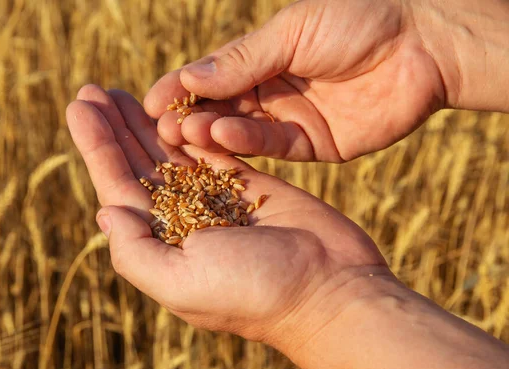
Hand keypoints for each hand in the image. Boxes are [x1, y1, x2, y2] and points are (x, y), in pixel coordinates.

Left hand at [66, 84, 387, 347]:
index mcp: (162, 245)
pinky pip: (214, 149)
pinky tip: (171, 106)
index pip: (118, 187)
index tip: (80, 106)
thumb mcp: (179, 281)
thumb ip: (133, 251)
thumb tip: (105, 211)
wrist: (330, 290)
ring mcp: (217, 201)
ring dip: (147, 123)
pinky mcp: (250, 185)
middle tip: (92, 90)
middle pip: (139, 165)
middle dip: (115, 128)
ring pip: (173, 154)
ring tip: (122, 92)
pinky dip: (192, 128)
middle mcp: (184, 222)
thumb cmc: (255, 292)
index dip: (97, 146)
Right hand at [143, 0, 446, 161]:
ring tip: (185, 132)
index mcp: (261, 59)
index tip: (147, 102)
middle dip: (188, 117)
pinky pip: (272, 147)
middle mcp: (269, 92)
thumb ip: (243, 59)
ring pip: (240, 131)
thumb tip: (189, 79)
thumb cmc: (358, 20)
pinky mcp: (311, 145)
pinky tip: (222, 135)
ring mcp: (289, 121)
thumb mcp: (292, 31)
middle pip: (219, 108)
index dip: (179, 89)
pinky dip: (246, 142)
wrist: (422, 45)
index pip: (209, 77)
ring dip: (211, 131)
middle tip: (161, 127)